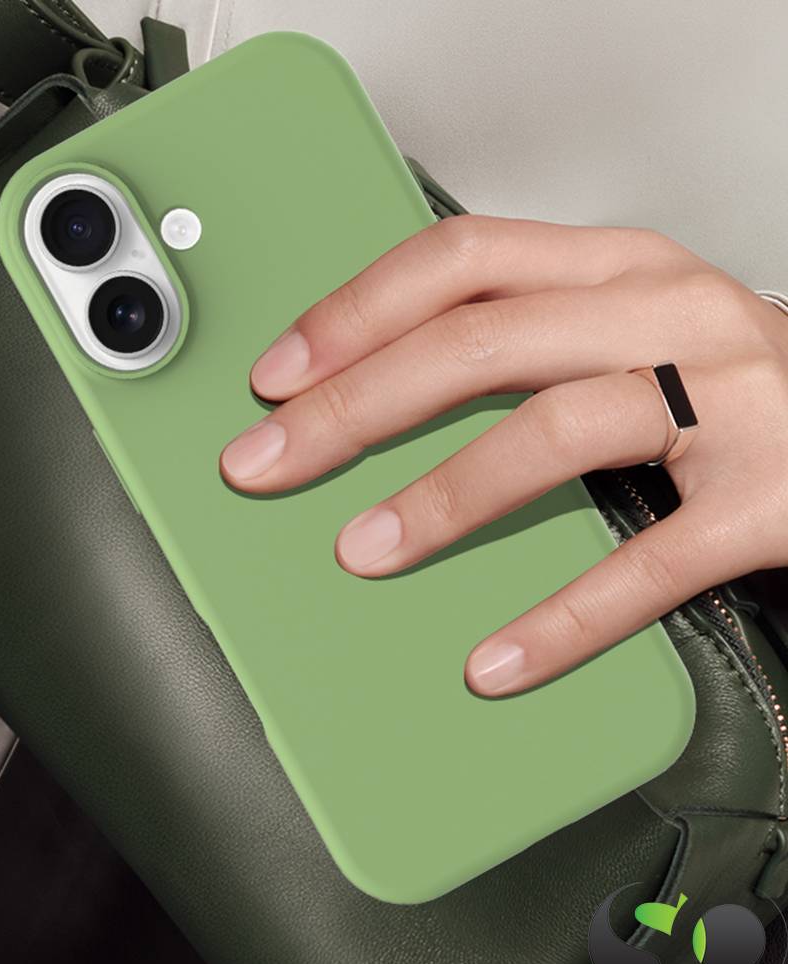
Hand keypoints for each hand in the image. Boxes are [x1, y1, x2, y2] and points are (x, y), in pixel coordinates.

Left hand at [219, 217, 787, 696]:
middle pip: (477, 343)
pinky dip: (563, 618)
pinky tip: (495, 662)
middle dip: (353, 407)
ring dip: (442, 499)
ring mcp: (727, 401)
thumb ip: (519, 341)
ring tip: (361, 552)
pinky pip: (648, 564)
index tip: (277, 375)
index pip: (459, 260)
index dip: (356, 313)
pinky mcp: (768, 500)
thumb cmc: (724, 383)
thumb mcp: (621, 329)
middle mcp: (667, 313)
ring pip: (553, 433)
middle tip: (267, 462)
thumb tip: (374, 391)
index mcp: (616, 267)